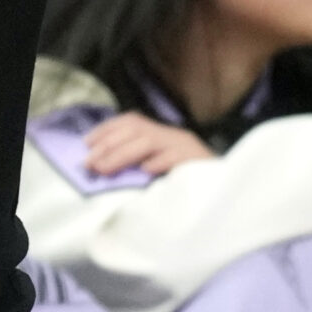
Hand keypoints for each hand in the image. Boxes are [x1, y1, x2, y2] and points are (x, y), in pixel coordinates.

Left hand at [83, 112, 214, 178]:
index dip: (107, 129)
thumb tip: (101, 166)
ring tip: (104, 169)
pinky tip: (145, 171)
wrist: (225, 190)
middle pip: (137, 131)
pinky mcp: (198, 161)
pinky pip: (177, 158)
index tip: (86, 143)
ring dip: (123, 155)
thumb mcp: (158, 168)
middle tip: (89, 163)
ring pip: (150, 142)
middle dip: (108, 146)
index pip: (132, 121)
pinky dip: (160, 162)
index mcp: (163, 134)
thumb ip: (137, 163)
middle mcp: (173, 136)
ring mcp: (186, 147)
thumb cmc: (187, 183)